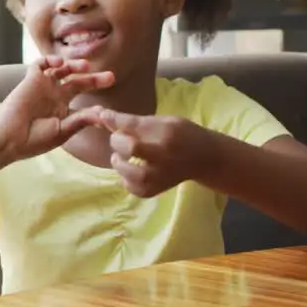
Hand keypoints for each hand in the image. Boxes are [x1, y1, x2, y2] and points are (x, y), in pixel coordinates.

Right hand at [0, 56, 113, 162]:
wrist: (9, 138)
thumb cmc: (34, 140)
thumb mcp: (62, 131)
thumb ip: (81, 120)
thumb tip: (104, 114)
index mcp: (63, 111)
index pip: (84, 100)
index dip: (96, 103)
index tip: (110, 106)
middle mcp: (54, 97)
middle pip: (78, 82)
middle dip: (94, 79)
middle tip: (110, 77)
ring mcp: (43, 87)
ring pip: (62, 70)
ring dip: (74, 65)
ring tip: (85, 66)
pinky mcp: (30, 79)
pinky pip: (41, 64)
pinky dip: (50, 60)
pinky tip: (60, 65)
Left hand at [100, 111, 215, 197]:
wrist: (204, 159)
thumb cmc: (181, 134)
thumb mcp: (163, 121)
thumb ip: (134, 121)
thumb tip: (103, 116)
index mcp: (166, 135)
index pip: (132, 126)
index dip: (112, 119)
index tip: (102, 115)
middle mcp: (162, 158)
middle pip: (128, 147)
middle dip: (118, 140)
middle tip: (122, 139)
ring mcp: (156, 178)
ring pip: (124, 168)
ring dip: (119, 159)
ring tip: (126, 155)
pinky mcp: (151, 191)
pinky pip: (127, 184)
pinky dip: (125, 175)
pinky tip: (135, 168)